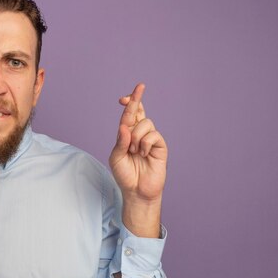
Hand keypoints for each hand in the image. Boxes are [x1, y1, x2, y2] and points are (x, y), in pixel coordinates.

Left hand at [109, 83, 166, 203]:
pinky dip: (145, 144)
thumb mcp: (116, 157)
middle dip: (137, 99)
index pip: (129, 115)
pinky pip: (153, 135)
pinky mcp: (160, 146)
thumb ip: (120, 141)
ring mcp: (151, 139)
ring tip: (135, 152)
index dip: (129, 103)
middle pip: (139, 112)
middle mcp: (139, 134)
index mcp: (127, 135)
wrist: (137, 191)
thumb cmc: (125, 175)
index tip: (123, 97)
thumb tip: (125, 126)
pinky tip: (144, 154)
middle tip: (139, 86)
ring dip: (136, 137)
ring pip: (145, 123)